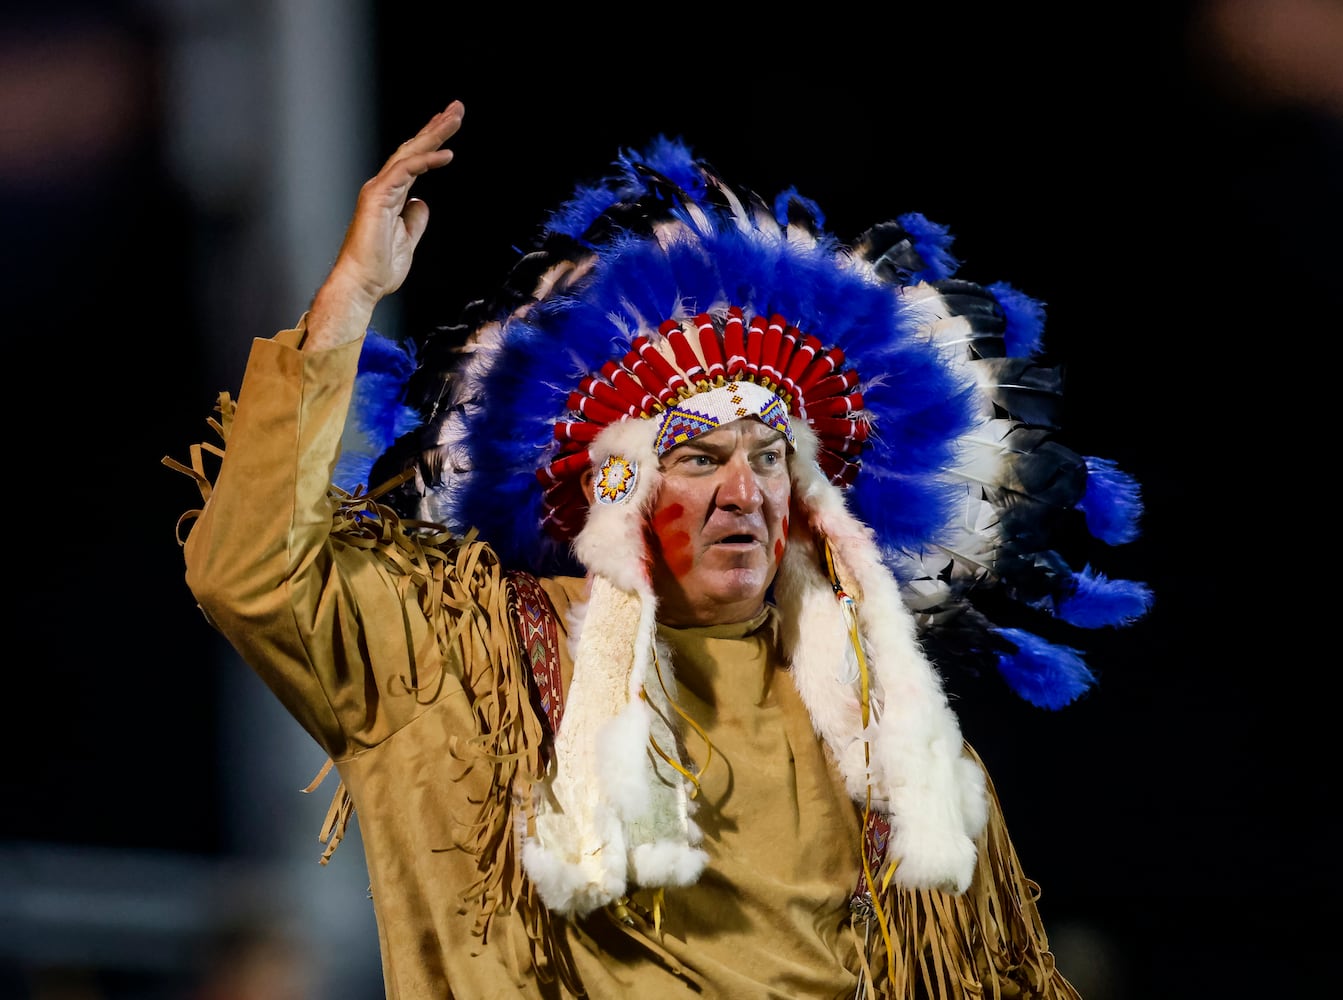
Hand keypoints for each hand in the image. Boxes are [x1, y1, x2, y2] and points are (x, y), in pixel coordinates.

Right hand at [306, 100, 464, 349]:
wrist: (362, 285)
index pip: (414, 160)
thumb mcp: (407, 240)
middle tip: (457, 108)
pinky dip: (426, 161)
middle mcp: (383, 187)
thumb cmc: (379, 269)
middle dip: (436, 127)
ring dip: (434, 134)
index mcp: (390, 195)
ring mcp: (379, 190)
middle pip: (413, 149)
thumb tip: (422, 203)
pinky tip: (446, 154)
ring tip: (454, 118)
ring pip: (409, 153)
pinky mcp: (377, 197)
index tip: (449, 124)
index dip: (431, 141)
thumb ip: (414, 220)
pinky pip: (405, 172)